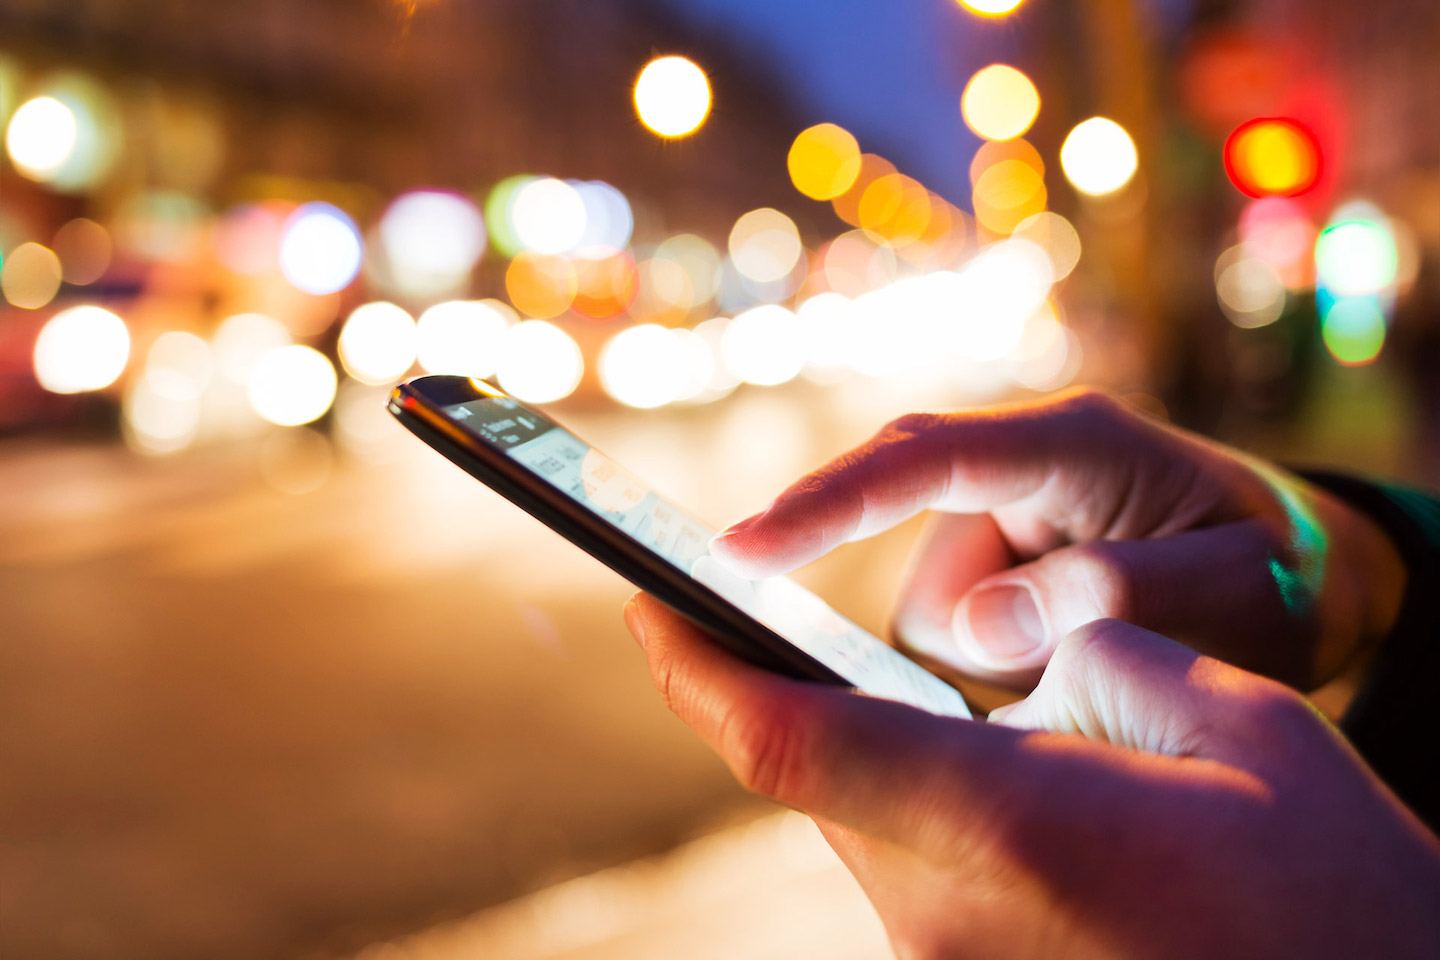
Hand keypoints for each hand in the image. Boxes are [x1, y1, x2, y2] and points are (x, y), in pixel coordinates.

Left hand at [624, 595, 1439, 959]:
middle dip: (778, 691)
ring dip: (856, 748)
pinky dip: (903, 803)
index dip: (700, 667)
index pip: (791, 738)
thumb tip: (1011, 646)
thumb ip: (1095, 651)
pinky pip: (902, 870)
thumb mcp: (1236, 718)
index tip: (652, 604)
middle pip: (812, 775)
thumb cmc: (1327, 881)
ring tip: (900, 694)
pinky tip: (958, 772)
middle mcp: (954, 913)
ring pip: (856, 822)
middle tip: (757, 619)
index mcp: (1009, 826)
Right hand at [709, 388, 1405, 689]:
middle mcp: (1010, 469)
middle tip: (1048, 676)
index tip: (741, 550)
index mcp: (1071, 443)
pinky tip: (1069, 671)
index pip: (924, 460)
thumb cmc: (1275, 571)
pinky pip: (946, 645)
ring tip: (1105, 669)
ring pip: (928, 623)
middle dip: (959, 630)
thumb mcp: (1241, 588)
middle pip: (905, 546)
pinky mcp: (982, 571)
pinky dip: (995, 680)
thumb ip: (1121, 595)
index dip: (828, 503)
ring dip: (995, 673)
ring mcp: (990, 523)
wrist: (1296, 570)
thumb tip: (979, 630)